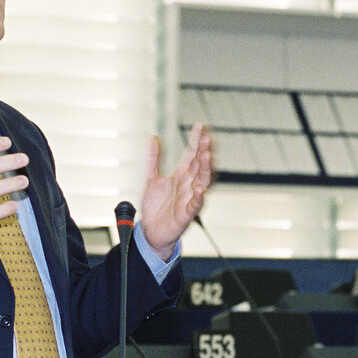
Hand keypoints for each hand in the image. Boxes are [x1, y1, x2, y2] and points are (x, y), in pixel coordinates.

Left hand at [140, 123, 213, 260]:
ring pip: (202, 181)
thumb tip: (153, 137)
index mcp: (181, 175)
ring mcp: (189, 198)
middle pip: (199, 165)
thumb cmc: (155, 207)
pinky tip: (200, 189)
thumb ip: (153, 158)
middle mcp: (188, 184)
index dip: (196, 140)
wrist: (150, 231)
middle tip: (206, 138)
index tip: (201, 126)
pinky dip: (198, 198)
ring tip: (206, 156)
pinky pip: (195, 205)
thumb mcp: (151, 178)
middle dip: (204, 151)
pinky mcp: (186, 214)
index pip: (191, 154)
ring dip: (205, 169)